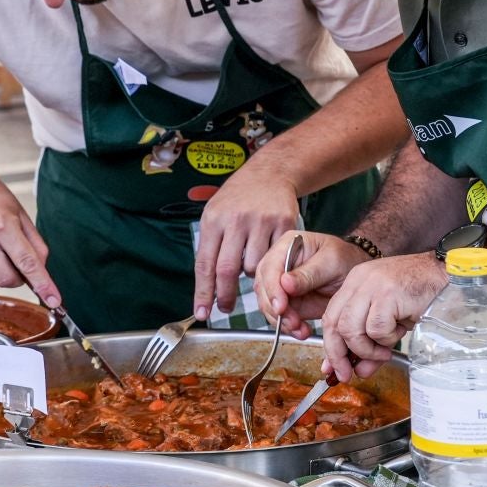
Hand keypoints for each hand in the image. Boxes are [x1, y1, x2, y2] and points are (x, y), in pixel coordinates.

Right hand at [0, 174, 58, 307]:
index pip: (27, 262)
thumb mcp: (19, 212)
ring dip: (1, 276)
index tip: (54, 300)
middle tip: (17, 261)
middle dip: (18, 278)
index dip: (43, 284)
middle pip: (7, 280)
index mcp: (3, 224)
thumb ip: (34, 243)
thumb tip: (42, 269)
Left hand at [192, 167, 300, 317]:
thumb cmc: (237, 198)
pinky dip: (270, 264)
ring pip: (254, 267)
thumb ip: (210, 245)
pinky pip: (276, 258)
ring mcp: (262, 222)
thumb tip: (207, 285)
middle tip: (225, 308)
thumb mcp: (215, 213)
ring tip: (249, 263)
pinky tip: (267, 254)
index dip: (203, 293)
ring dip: (250, 275)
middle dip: (225, 296)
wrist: (269, 173)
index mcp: (214, 219)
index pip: (205, 264)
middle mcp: (236, 220)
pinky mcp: (284, 224)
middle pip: (228, 270)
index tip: (202, 313)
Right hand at [253, 230, 370, 337]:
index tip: (281, 306)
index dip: (272, 288)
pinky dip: (288, 327)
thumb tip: (284, 283)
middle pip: (263, 287)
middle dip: (275, 308)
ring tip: (300, 329)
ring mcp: (279, 284)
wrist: (355, 277)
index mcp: (287, 246)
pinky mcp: (286, 301)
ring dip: (281, 321)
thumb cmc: (346, 260)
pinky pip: (279, 316)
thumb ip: (309, 274)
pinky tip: (301, 331)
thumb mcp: (332, 262)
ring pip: (267, 304)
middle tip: (292, 322)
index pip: (270, 267)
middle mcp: (278, 264)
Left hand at [317, 255, 446, 380]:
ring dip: (365, 349)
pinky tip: (400, 331)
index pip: (330, 317)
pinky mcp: (387, 294)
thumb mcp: (390, 321)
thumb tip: (359, 371)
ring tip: (384, 351)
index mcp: (354, 283)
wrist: (448, 275)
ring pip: (350, 328)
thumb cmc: (421, 296)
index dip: (330, 346)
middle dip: (338, 354)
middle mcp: (358, 281)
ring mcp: (371, 286)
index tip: (332, 368)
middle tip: (349, 372)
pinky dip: (386, 339)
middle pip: (333, 324)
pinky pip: (376, 328)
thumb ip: (372, 345)